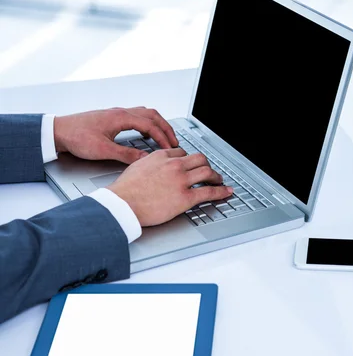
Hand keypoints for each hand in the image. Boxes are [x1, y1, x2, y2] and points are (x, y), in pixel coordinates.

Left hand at [54, 107, 178, 163]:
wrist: (58, 131)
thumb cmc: (77, 137)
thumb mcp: (103, 150)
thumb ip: (126, 154)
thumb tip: (145, 158)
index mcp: (121, 117)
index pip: (151, 125)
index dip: (163, 138)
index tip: (170, 148)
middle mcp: (121, 112)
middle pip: (152, 115)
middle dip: (166, 128)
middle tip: (174, 141)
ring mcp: (116, 113)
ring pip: (145, 114)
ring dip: (157, 124)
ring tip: (164, 136)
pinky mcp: (112, 118)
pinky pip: (137, 116)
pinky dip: (147, 123)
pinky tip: (145, 133)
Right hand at [107, 149, 233, 226]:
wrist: (123, 203)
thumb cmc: (125, 190)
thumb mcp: (136, 167)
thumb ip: (149, 164)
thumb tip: (152, 167)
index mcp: (161, 156)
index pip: (182, 152)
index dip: (189, 159)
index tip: (191, 164)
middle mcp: (174, 165)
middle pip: (199, 158)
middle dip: (206, 164)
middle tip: (208, 171)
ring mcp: (181, 180)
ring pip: (207, 171)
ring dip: (216, 176)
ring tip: (218, 180)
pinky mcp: (185, 197)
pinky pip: (209, 192)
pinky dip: (221, 191)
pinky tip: (226, 191)